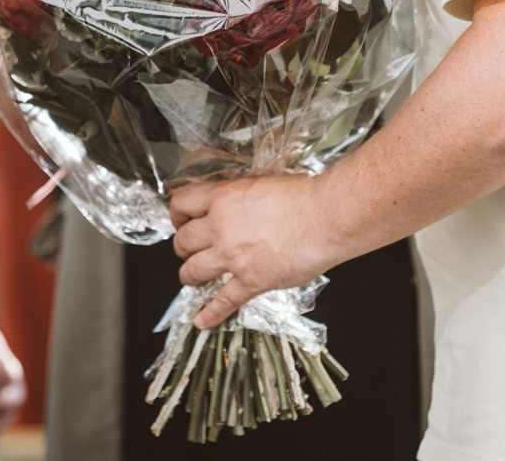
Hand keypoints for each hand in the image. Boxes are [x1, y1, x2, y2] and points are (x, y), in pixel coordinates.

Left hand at [170, 174, 342, 329]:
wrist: (326, 216)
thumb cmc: (303, 196)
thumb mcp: (260, 184)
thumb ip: (239, 197)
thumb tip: (234, 204)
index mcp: (222, 198)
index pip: (181, 204)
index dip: (177, 215)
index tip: (181, 221)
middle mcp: (221, 227)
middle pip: (183, 241)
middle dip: (182, 248)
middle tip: (188, 250)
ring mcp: (233, 256)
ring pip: (192, 270)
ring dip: (188, 276)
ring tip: (191, 278)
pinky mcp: (251, 280)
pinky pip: (223, 301)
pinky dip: (211, 314)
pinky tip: (202, 321)